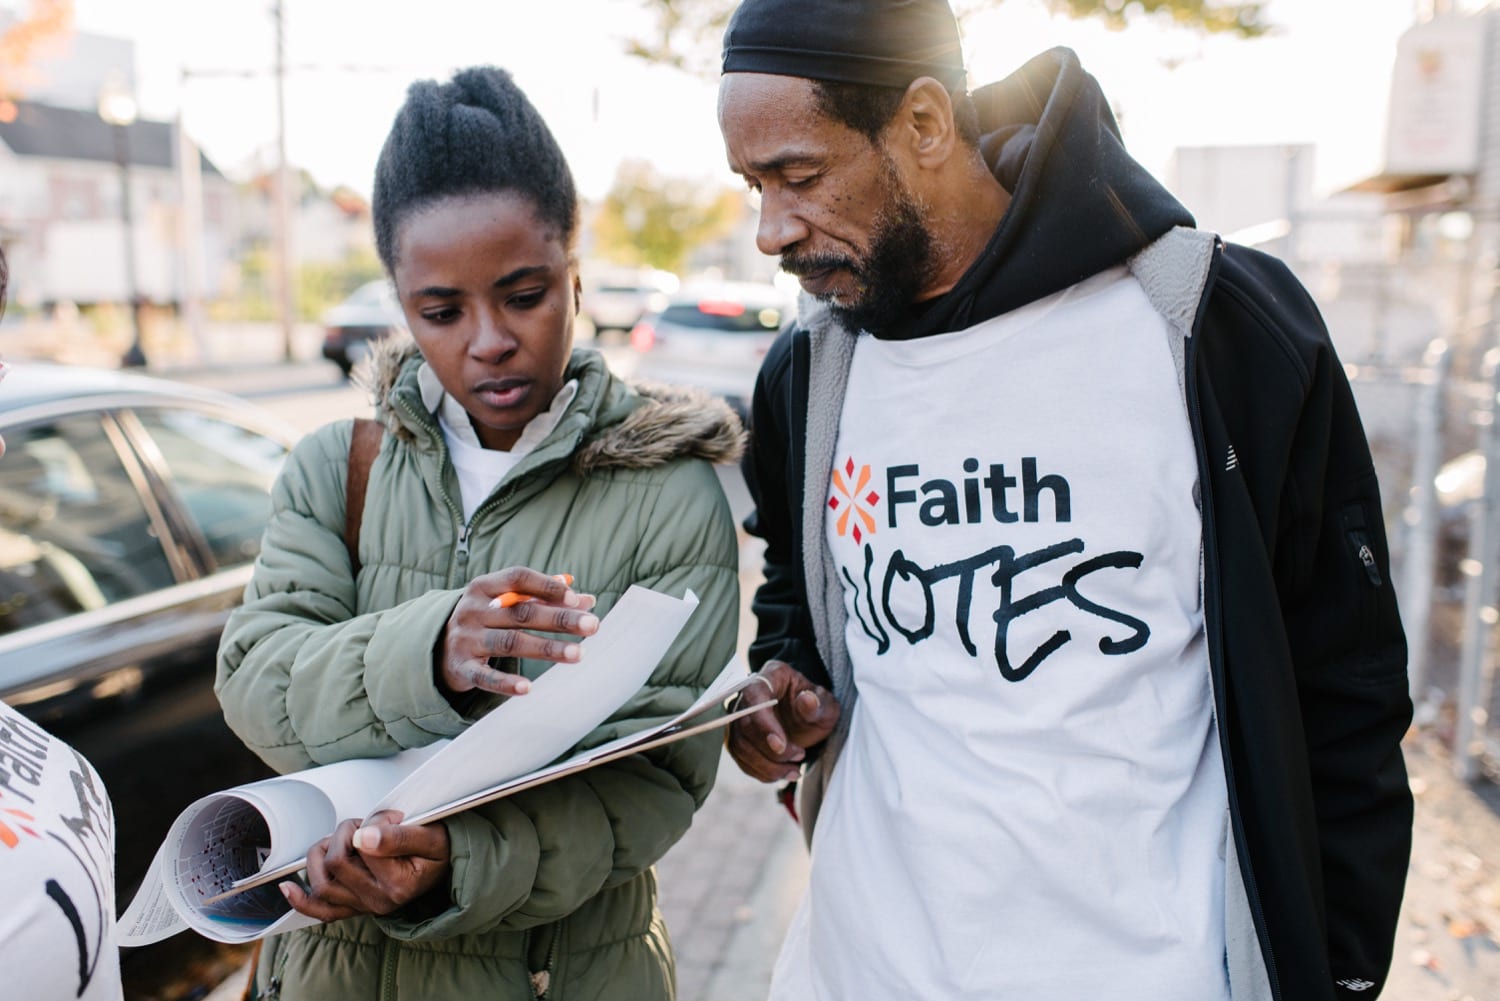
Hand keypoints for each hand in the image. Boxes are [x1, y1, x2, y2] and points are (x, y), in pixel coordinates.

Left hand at [280, 810, 449, 920]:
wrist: (446, 867)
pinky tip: (289, 886)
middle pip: (337, 862)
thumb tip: (363, 836)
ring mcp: (365, 907)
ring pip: (322, 882)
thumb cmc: (439, 849)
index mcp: (399, 885)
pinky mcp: (356, 908)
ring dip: (323, 853)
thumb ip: (399, 835)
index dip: (373, 822)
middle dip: (345, 833)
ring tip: (343, 839)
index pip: (363, 847)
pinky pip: (322, 910)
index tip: (392, 817)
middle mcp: (379, 901)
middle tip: (366, 824)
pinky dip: (302, 900)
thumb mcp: (431, 835)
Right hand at [440, 567, 598, 696]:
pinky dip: (506, 683)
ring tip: (578, 654)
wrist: (437, 646)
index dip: (547, 586)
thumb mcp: (507, 602)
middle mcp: (473, 610)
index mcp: (485, 586)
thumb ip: (545, 599)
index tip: (576, 598)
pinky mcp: (461, 667)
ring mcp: (465, 639)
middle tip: (593, 625)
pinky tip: (528, 687)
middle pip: (521, 613)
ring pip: (510, 643)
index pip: (518, 578)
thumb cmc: (486, 618)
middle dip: (560, 619)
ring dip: (546, 648)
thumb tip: (588, 600)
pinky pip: (484, 677)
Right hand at [726, 660, 838, 782]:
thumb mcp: (826, 704)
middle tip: (799, 756)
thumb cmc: (817, 707)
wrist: (809, 718)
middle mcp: (749, 693)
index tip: (780, 745)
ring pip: (740, 745)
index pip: (755, 694)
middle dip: (770, 750)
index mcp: (772, 675)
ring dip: (766, 765)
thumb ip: (818, 703)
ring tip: (793, 770)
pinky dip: (761, 772)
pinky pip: (741, 758)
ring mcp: (740, 715)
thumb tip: (807, 700)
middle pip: (745, 724)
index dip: (763, 722)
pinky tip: (782, 773)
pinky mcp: (739, 736)